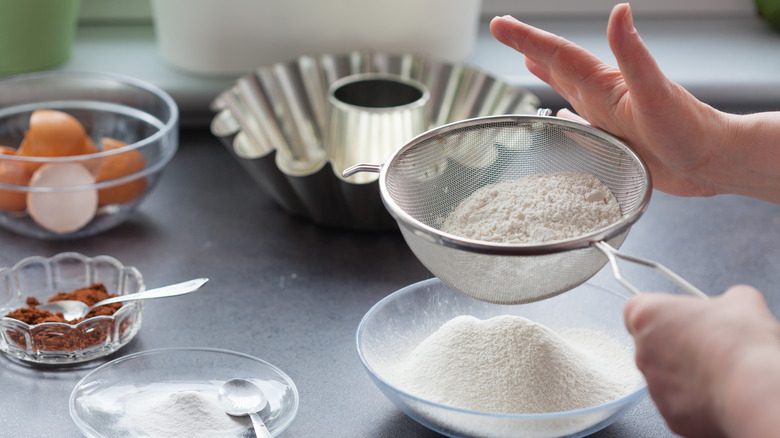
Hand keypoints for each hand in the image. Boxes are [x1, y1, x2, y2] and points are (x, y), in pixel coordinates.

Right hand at [490, 4, 779, 203]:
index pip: (557, 55)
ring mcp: (607, 119)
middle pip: (557, 66)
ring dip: (546, 76)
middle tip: (504, 31)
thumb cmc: (687, 129)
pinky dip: (564, 121)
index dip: (526, 39)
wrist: (712, 161)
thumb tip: (619, 11)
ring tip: (527, 64)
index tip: (499, 24)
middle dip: (528, 47)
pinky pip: (580, 127)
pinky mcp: (613, 142)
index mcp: (604, 84)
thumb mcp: (655, 91)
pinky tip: (558, 121)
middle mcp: (601, 97)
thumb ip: (632, 54)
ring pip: (567, 92)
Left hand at [624, 286, 779, 437]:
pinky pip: (679, 402)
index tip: (677, 317)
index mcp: (647, 315)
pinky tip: (718, 390)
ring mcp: (653, 386)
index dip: (658, 314)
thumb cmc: (740, 344)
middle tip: (707, 344)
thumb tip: (731, 304)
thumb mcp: (740, 300)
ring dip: (685, 373)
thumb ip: (722, 300)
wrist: (752, 389)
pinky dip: (695, 399)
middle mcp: (641, 351)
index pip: (635, 310)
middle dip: (675, 345)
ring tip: (719, 369)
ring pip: (665, 376)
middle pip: (651, 345)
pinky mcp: (669, 413)